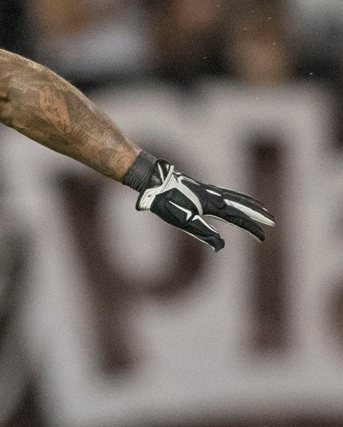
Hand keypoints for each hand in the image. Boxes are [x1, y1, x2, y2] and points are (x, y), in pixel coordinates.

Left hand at [127, 152, 274, 250]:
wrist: (153, 179)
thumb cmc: (166, 201)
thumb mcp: (183, 221)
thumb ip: (203, 233)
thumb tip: (221, 246)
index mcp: (212, 204)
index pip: (237, 217)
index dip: (251, 227)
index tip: (263, 237)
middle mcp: (213, 195)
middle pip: (240, 204)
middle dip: (256, 213)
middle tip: (272, 219)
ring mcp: (206, 190)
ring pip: (234, 197)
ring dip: (248, 203)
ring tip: (260, 207)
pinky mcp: (199, 188)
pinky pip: (224, 193)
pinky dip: (235, 197)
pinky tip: (232, 200)